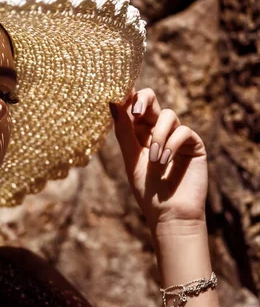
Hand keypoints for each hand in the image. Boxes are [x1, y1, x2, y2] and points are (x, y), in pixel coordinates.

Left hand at [109, 88, 207, 234]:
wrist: (169, 214)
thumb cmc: (146, 189)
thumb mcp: (131, 158)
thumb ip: (123, 130)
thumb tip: (113, 101)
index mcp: (138, 133)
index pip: (133, 106)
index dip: (127, 96)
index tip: (119, 92)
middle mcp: (157, 130)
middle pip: (151, 101)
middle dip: (143, 100)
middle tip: (135, 111)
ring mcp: (176, 136)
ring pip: (167, 115)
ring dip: (158, 136)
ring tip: (154, 160)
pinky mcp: (193, 145)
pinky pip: (182, 131)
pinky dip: (171, 145)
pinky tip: (165, 162)